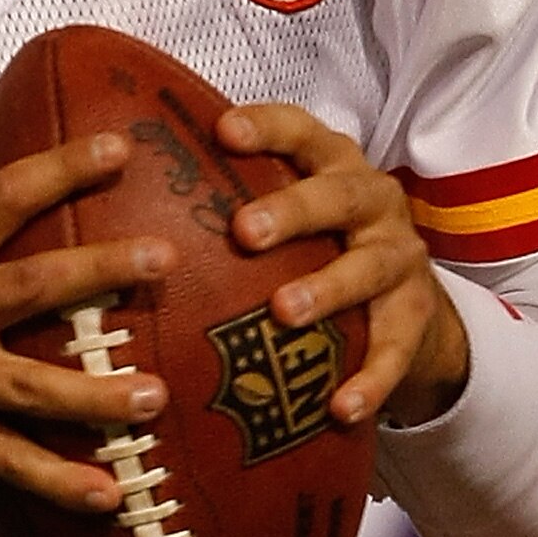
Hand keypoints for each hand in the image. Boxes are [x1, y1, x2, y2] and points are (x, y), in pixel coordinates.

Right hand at [0, 131, 177, 513]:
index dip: (59, 169)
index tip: (119, 149)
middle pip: (30, 286)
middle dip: (101, 270)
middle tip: (164, 259)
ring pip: (28, 386)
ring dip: (96, 394)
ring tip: (157, 396)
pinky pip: (4, 464)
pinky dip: (56, 482)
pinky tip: (107, 495)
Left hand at [213, 106, 466, 427]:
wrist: (411, 305)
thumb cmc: (323, 246)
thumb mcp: (290, 212)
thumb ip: (231, 199)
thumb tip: (120, 197)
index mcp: (333, 166)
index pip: (301, 133)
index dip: (266, 128)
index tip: (223, 132)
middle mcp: (373, 202)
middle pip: (337, 196)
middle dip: (291, 211)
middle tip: (244, 232)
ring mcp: (400, 258)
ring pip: (367, 268)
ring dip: (326, 289)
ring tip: (284, 313)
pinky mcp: (417, 316)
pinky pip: (395, 349)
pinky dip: (369, 379)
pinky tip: (340, 408)